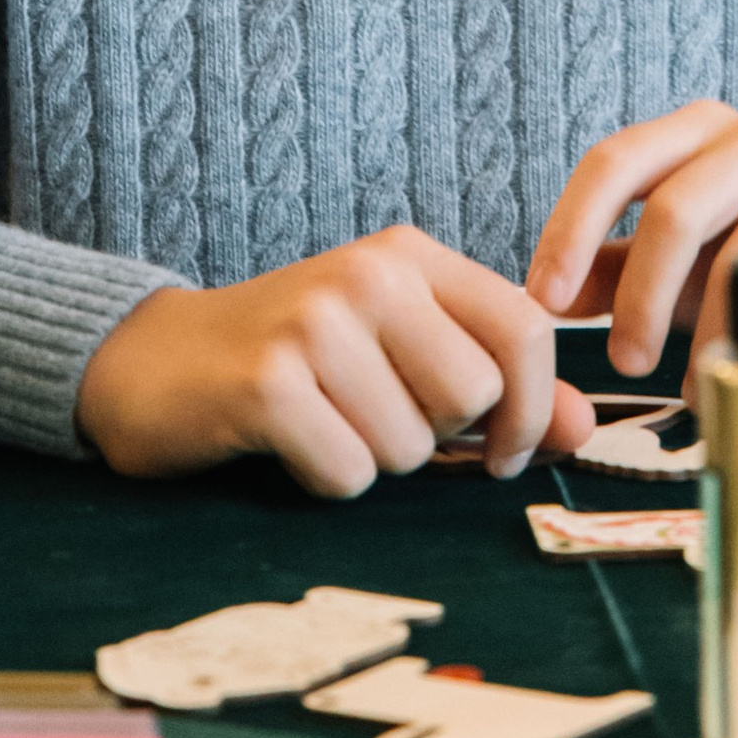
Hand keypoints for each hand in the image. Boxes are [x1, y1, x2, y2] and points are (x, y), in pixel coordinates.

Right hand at [76, 229, 595, 498]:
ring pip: (411, 445)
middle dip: (435, 439)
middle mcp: (370, 274)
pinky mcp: (269, 381)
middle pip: (473, 395)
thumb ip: (496, 389)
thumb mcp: (401, 356)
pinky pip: (349, 471)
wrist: (156, 363)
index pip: (526, 330)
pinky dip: (325, 480)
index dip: (530, 408)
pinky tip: (288, 444)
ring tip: (324, 423)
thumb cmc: (295, 363)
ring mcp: (316, 322)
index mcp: (412, 257)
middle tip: (374, 421)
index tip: (501, 451)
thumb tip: (582, 427)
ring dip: (372, 460)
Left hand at [525, 101, 737, 388]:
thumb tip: (540, 301)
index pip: (618, 160)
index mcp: (701, 133)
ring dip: (712, 327)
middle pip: (679, 205)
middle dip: (641, 294)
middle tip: (624, 363)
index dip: (572, 228)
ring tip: (695, 385)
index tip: (546, 303)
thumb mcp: (685, 261)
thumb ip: (614, 268)